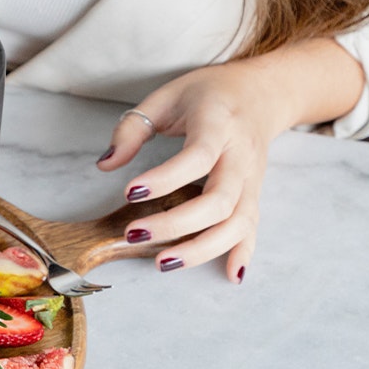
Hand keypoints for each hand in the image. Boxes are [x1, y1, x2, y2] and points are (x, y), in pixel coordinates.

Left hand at [95, 38, 363, 282]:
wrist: (263, 93)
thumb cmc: (209, 94)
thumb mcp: (167, 95)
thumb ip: (133, 128)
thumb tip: (105, 165)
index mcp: (219, 124)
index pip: (198, 156)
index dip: (166, 178)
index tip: (129, 193)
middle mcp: (241, 156)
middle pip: (219, 200)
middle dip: (176, 224)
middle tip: (134, 234)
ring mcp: (252, 179)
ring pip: (237, 222)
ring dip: (202, 248)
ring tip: (162, 263)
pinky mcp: (255, 194)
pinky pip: (253, 228)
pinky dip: (244, 253)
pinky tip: (230, 275)